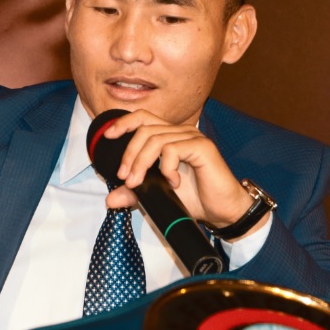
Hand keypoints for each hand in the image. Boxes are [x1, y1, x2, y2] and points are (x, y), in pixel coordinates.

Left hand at [102, 110, 268, 238]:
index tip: (108, 136)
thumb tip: (110, 200)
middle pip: (144, 128)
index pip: (143, 118)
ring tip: (139, 184)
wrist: (221, 212)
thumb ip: (135, 194)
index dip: (124, 122)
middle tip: (125, 178)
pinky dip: (166, 168)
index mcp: (169, 137)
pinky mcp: (202, 147)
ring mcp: (192, 137)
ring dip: (141, 163)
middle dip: (130, 154)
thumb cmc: (194, 199)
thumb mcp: (157, 195)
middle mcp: (180, 132)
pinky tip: (173, 183)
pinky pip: (173, 149)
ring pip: (156, 139)